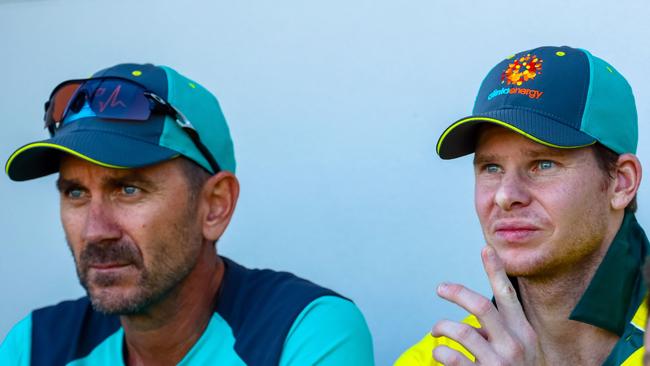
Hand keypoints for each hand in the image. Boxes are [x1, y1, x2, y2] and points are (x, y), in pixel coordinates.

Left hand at [431, 246, 542, 364]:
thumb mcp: (519, 349)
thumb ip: (501, 329)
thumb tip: (476, 309)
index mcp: (524, 333)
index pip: (508, 296)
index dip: (495, 271)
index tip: (485, 248)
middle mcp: (515, 345)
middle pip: (481, 307)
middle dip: (457, 293)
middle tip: (441, 288)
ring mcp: (500, 363)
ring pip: (462, 331)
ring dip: (442, 326)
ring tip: (435, 331)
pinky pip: (452, 357)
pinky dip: (440, 352)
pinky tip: (440, 353)